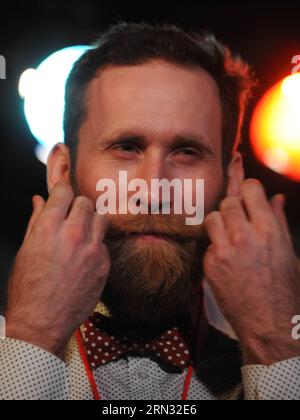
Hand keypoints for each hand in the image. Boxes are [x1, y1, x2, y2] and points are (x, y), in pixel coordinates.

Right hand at [5, 182, 110, 357]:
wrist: (41, 323)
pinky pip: (104, 244)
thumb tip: (39, 200)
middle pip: (85, 202)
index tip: (62, 195)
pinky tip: (85, 258)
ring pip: (101, 218)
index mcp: (49, 228)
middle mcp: (73, 235)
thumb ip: (35, 221)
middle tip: (71, 217)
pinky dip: (96, 246)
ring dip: (91, 222)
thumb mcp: (25, 251)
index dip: (62, 191)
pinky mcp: (103, 265)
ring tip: (81, 234)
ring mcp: (91, 250)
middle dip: (77, 206)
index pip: (64, 191)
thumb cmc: (28, 290)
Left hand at [203, 179, 299, 364]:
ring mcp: (224, 251)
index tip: (249, 197)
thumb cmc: (284, 289)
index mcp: (268, 230)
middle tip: (239, 219)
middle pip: (228, 202)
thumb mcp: (288, 251)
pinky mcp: (210, 265)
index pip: (250, 189)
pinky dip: (216, 246)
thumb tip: (276, 198)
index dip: (249, 190)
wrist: (268, 323)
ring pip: (212, 218)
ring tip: (230, 236)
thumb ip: (278, 220)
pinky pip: (208, 243)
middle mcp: (244, 236)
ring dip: (221, 223)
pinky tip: (227, 259)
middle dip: (234, 207)